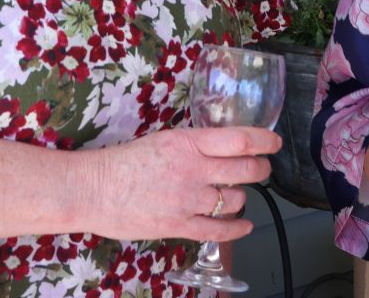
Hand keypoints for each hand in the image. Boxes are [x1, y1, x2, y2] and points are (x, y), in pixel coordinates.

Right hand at [80, 125, 280, 242]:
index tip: (274, 141)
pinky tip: (244, 225)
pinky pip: (221, 230)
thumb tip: (218, 148)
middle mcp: (193, 169)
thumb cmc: (122, 162)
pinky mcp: (181, 226)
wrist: (94, 189)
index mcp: (186, 142)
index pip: (238, 138)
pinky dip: (238, 228)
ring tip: (236, 193)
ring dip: (242, 196)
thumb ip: (191, 145)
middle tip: (261, 166)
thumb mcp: (161, 141)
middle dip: (260, 168)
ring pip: (236, 199)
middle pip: (246, 169)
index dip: (264, 140)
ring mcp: (189, 200)